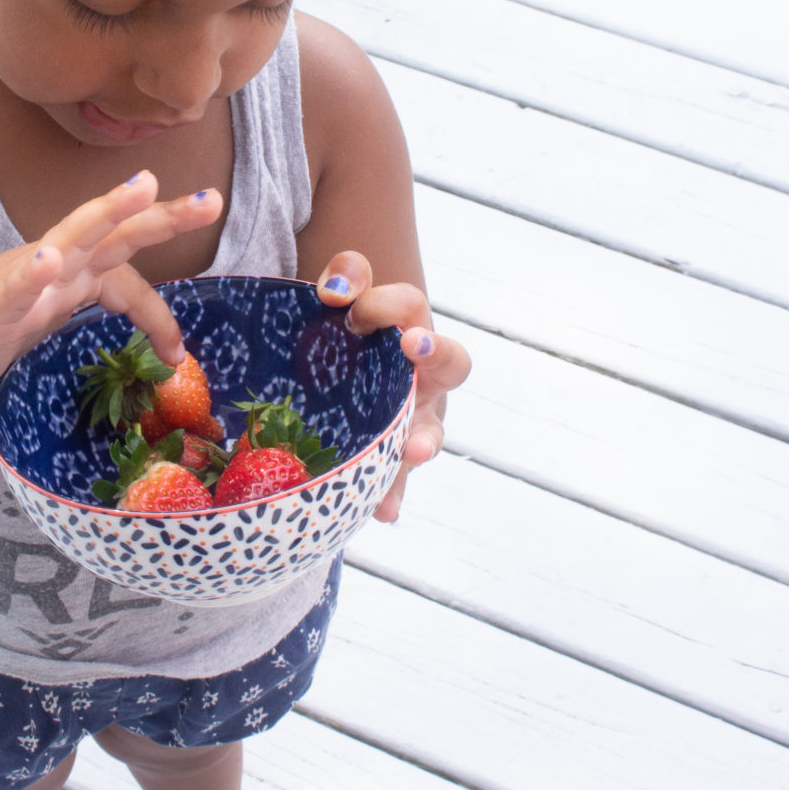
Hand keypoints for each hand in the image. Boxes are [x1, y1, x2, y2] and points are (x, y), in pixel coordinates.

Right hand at [0, 171, 221, 402]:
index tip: (179, 354)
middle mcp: (54, 264)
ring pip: (70, 237)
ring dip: (106, 212)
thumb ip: (93, 307)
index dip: (159, 312)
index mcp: (72, 272)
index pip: (127, 277)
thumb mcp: (55, 319)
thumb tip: (152, 328)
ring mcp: (22, 279)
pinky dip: (31, 273)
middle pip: (115, 232)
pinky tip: (48, 261)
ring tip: (143, 188)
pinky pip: (13, 287)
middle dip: (163, 215)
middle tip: (214, 201)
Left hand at [314, 253, 469, 521]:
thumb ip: (345, 278)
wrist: (346, 372)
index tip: (343, 302)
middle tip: (413, 347)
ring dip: (422, 439)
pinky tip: (384, 511)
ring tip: (414, 450)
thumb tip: (336, 291)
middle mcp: (424, 375)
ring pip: (429, 430)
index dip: (385, 300)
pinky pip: (398, 479)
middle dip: (436, 354)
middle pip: (452, 362)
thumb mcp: (340, 300)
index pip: (409, 305)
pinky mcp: (395, 458)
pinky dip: (393, 495)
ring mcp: (414, 420)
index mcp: (408, 328)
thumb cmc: (345, 334)